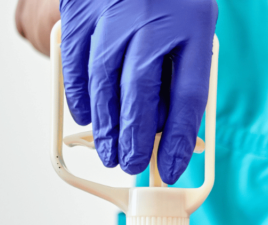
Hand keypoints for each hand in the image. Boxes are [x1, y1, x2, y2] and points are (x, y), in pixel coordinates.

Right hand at [59, 0, 216, 182]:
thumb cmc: (170, 1)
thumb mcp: (192, 29)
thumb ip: (183, 75)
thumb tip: (172, 129)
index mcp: (190, 23)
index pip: (188, 92)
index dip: (181, 136)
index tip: (173, 165)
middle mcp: (149, 18)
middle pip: (140, 90)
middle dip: (135, 137)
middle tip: (132, 164)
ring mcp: (110, 13)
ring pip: (104, 80)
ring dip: (106, 124)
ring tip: (111, 152)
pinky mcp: (79, 11)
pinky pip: (75, 63)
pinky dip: (81, 95)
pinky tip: (87, 117)